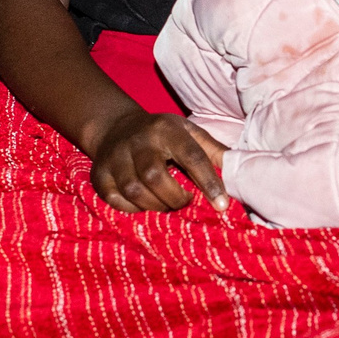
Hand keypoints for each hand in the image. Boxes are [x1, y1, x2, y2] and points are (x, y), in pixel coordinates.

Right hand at [87, 110, 228, 213]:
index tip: (222, 205)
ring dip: (156, 206)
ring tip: (167, 204)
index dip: (208, 181)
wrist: (115, 127)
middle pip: (155, 177)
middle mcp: (138, 141)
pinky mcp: (99, 175)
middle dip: (175, 198)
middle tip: (185, 201)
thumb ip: (213, 151)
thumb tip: (239, 171)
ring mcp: (115, 158)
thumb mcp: (189, 133)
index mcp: (166, 129)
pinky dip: (134, 209)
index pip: (191, 155)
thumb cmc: (162, 135)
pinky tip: (146, 204)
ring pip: (134, 191)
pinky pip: (115, 201)